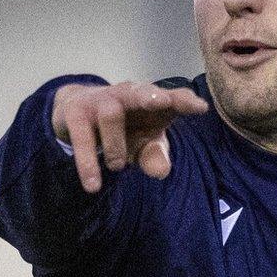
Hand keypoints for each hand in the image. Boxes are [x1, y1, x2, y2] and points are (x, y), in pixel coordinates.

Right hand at [51, 82, 208, 192]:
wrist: (76, 113)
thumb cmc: (123, 129)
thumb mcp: (142, 144)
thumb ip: (154, 155)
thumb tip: (161, 172)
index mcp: (153, 102)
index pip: (173, 97)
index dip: (185, 101)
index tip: (200, 108)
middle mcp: (129, 95)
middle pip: (140, 91)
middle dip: (152, 96)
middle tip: (163, 103)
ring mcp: (101, 101)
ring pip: (111, 115)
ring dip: (116, 146)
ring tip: (117, 166)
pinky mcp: (76, 113)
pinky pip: (82, 137)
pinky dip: (88, 163)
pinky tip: (93, 186)